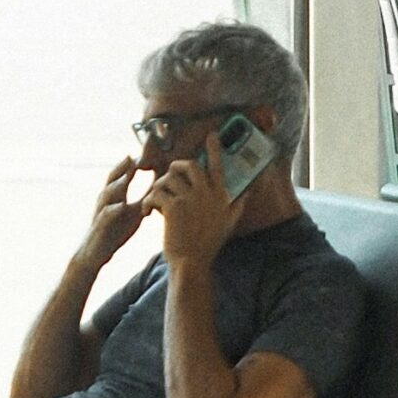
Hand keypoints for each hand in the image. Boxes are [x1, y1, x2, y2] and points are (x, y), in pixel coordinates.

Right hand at [72, 156, 145, 271]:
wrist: (95, 254)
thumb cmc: (115, 231)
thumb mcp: (134, 213)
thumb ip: (145, 199)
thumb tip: (163, 187)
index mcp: (116, 194)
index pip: (125, 171)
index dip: (136, 159)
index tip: (148, 146)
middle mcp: (106, 199)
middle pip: (113, 176)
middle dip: (124, 164)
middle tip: (137, 152)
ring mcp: (101, 212)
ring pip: (107, 193)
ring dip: (118, 183)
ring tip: (128, 175)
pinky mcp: (99, 227)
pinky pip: (104, 217)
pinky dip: (112, 210)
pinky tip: (121, 206)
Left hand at [145, 150, 242, 270]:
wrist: (192, 263)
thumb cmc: (208, 244)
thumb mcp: (229, 222)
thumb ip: (239, 203)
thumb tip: (250, 189)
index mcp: (220, 195)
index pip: (218, 166)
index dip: (214, 149)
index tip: (212, 135)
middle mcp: (206, 194)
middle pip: (189, 165)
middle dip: (176, 167)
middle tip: (170, 176)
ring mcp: (189, 199)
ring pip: (168, 179)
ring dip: (159, 188)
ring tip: (156, 201)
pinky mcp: (173, 208)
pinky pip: (156, 193)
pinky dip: (148, 202)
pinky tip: (148, 212)